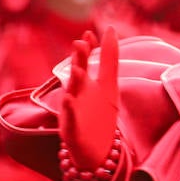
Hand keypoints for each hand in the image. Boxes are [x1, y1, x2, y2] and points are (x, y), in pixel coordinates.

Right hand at [61, 28, 119, 171]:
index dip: (87, 49)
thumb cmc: (99, 115)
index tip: (89, 33)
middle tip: (80, 43)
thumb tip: (110, 30)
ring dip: (74, 82)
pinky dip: (69, 110)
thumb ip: (108, 59)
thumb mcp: (108, 85)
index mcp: (86, 85)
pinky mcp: (72, 129)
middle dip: (78, 60)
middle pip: (77, 75)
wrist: (95, 150)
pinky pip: (70, 119)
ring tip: (78, 69)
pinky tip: (69, 100)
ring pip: (71, 95)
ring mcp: (72, 112)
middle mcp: (76, 95)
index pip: (84, 62)